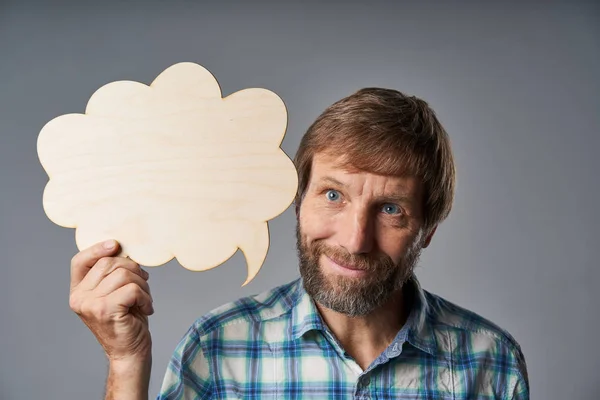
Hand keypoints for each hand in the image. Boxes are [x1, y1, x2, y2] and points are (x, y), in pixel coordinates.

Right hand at [69, 240, 153, 361]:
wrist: (130, 352)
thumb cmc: (127, 321)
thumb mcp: (115, 293)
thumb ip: (111, 274)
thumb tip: (122, 249)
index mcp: (78, 291)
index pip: (79, 261)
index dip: (97, 249)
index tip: (116, 245)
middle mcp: (79, 297)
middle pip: (108, 263)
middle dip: (133, 269)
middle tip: (143, 284)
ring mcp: (90, 304)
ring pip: (123, 274)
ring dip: (142, 284)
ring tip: (145, 299)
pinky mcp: (105, 310)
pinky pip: (132, 289)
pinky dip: (145, 297)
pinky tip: (147, 308)